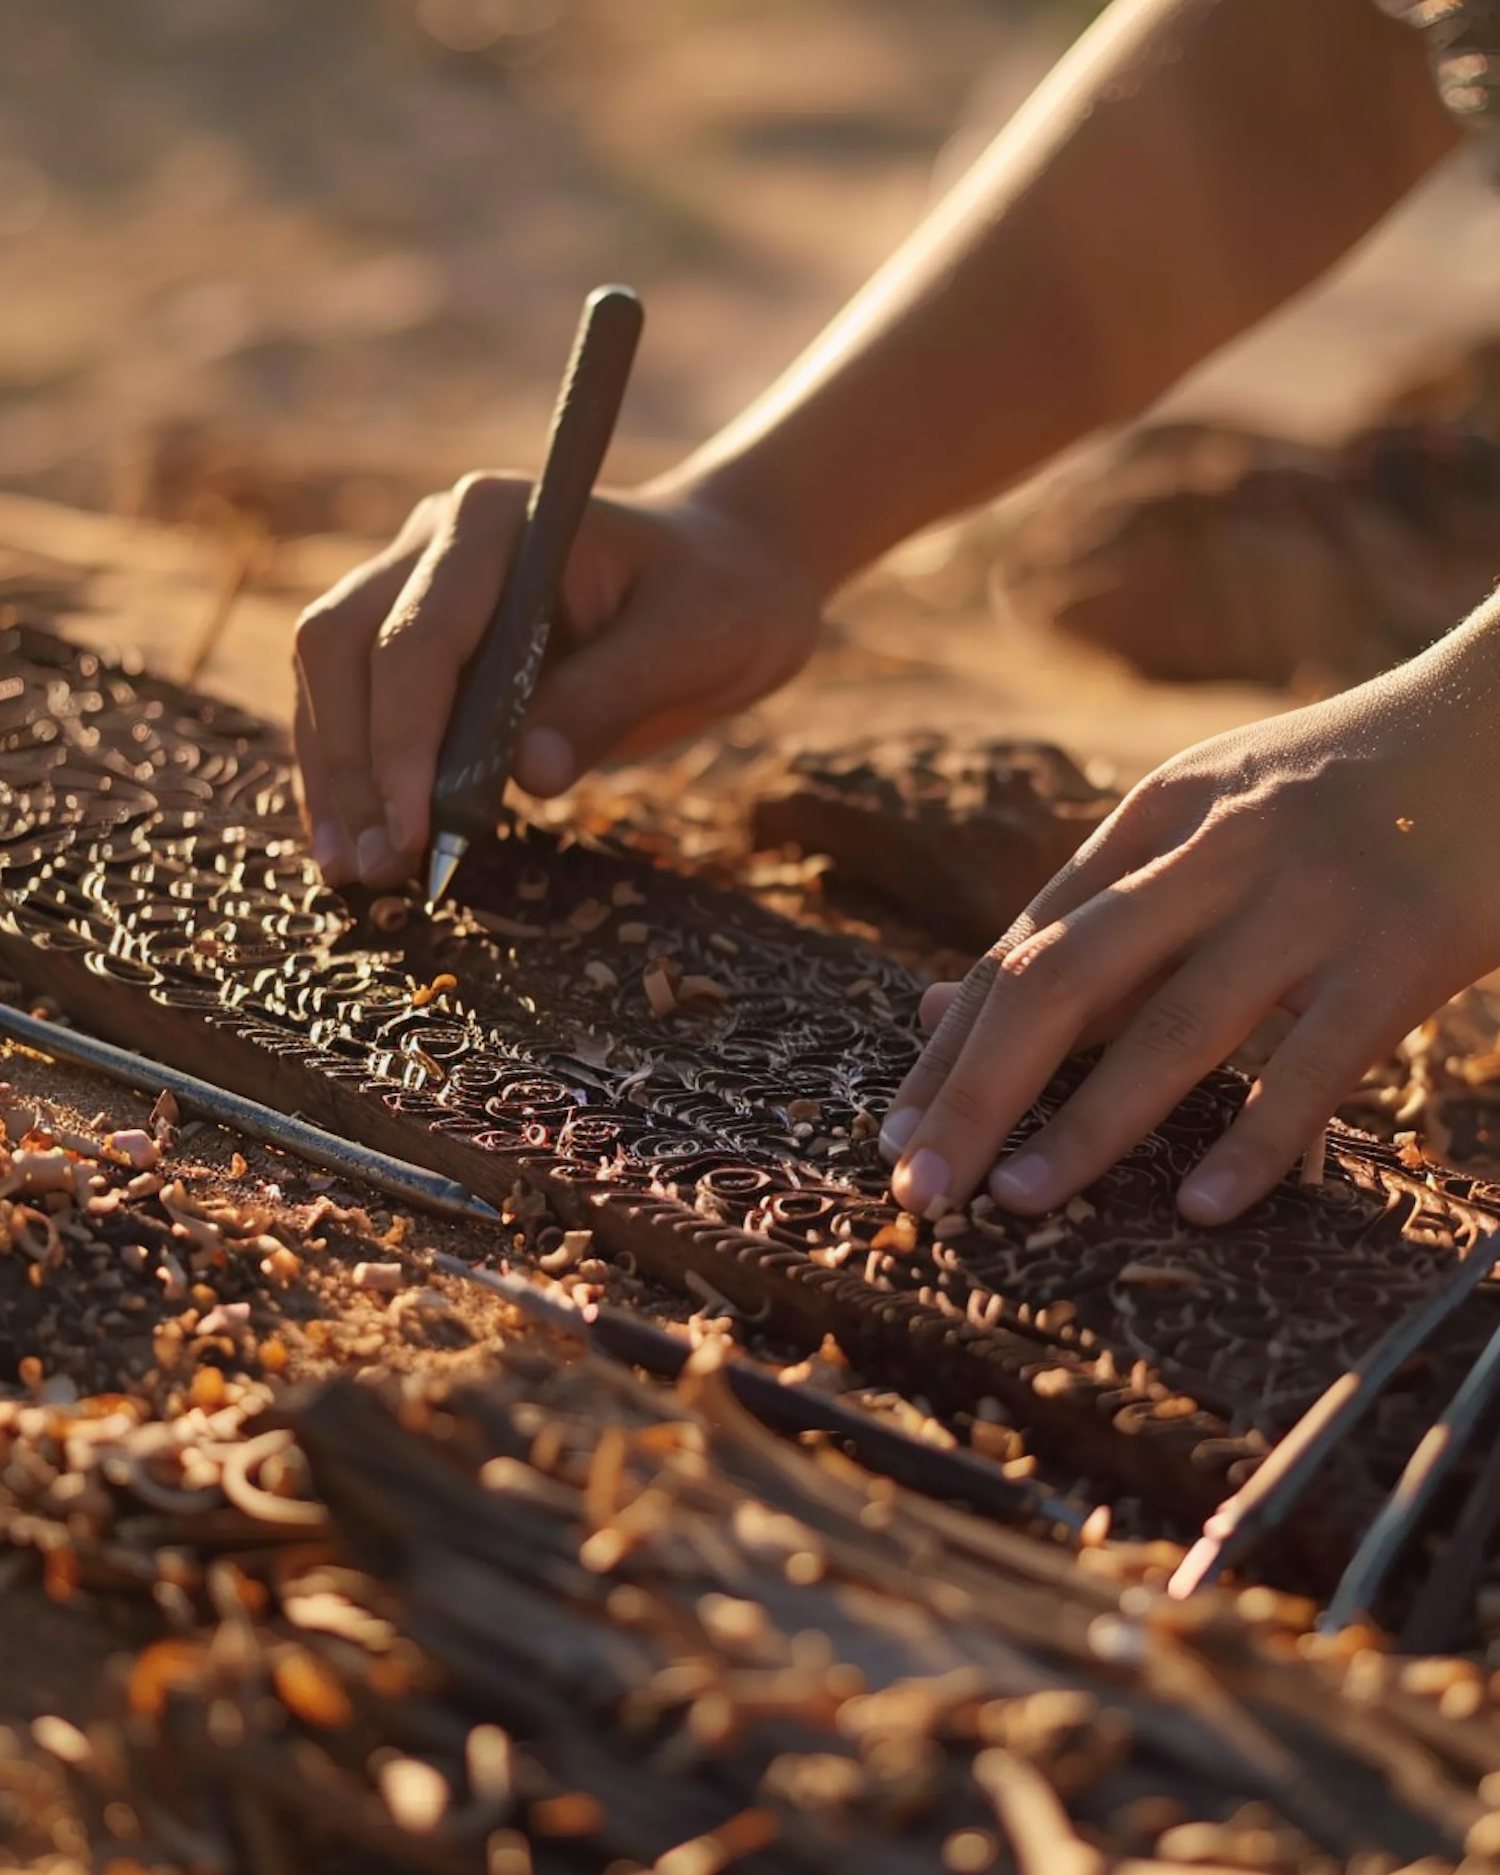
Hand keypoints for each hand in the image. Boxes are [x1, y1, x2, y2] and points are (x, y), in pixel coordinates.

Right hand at [292, 477, 822, 885]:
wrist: (729, 573)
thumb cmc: (721, 598)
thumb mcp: (690, 646)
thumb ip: (606, 701)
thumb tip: (526, 775)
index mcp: (497, 521)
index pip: (417, 638)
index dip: (402, 743)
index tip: (411, 834)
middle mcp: (436, 538)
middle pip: (342, 648)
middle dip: (351, 765)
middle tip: (372, 868)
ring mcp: (419, 580)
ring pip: (333, 675)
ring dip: (335, 776)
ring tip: (352, 870)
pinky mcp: (424, 634)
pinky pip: (362, 700)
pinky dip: (354, 770)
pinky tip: (357, 838)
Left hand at [880, 609, 1499, 1225]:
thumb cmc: (1340, 791)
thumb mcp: (1207, 820)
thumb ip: (1094, 911)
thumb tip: (945, 1001)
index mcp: (1157, 817)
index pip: (1025, 944)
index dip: (953, 1046)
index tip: (896, 1132)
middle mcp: (1217, 851)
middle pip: (1064, 981)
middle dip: (978, 1090)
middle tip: (922, 1186)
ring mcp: (1311, 899)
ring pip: (1174, 1027)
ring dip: (1087, 1125)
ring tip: (1018, 1203)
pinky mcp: (1406, 949)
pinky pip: (1316, 1063)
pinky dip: (1255, 1140)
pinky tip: (1202, 1209)